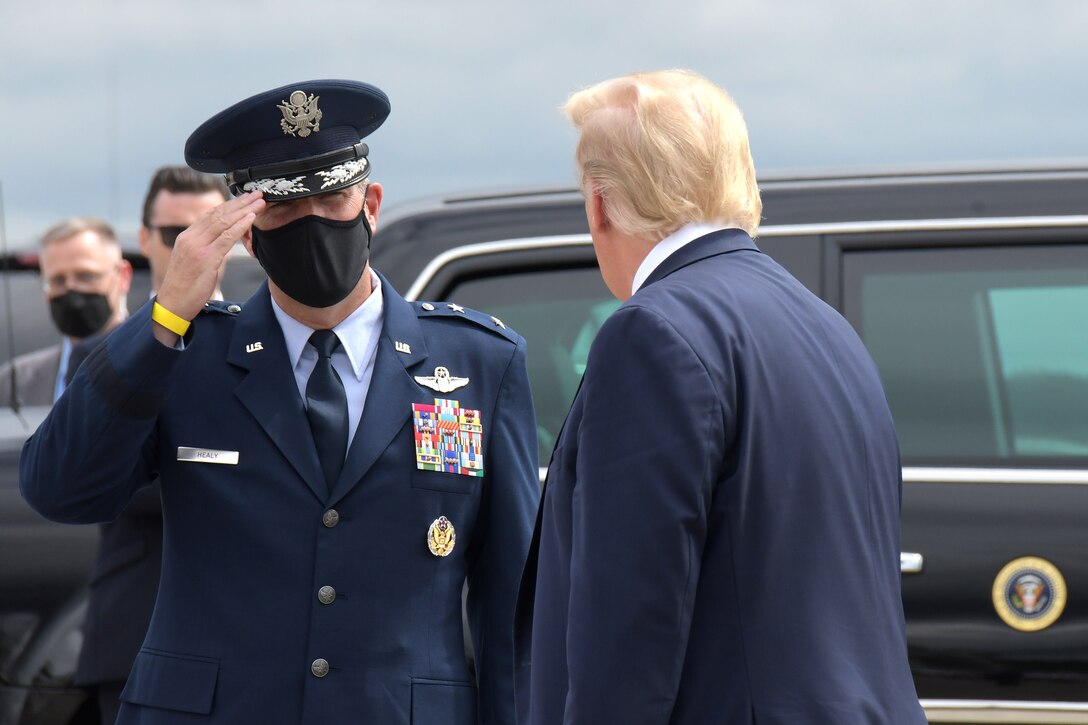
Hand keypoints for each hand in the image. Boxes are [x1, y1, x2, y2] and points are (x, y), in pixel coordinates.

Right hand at [152, 191, 263, 344]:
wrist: (172, 304)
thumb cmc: (184, 286)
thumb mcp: (193, 261)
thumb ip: (206, 248)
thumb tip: (224, 241)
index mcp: (187, 237)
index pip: (210, 214)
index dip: (229, 204)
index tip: (244, 198)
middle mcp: (191, 238)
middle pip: (218, 214)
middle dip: (240, 202)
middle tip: (257, 193)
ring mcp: (198, 247)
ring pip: (224, 222)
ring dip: (244, 210)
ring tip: (260, 202)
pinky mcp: (206, 259)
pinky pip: (226, 238)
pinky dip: (240, 226)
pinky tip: (251, 218)